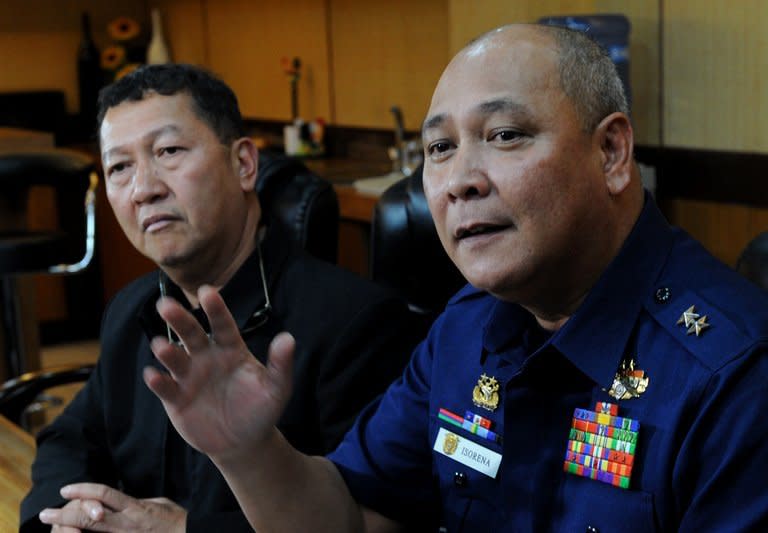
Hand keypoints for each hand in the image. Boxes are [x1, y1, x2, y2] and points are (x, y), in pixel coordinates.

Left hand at [38, 483, 185, 531]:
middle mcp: (126, 523)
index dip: (83, 491)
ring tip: (52, 523)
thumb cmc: (175, 521)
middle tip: (46, 512)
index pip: (105, 495)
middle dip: (65, 512)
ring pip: (91, 529)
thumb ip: (137, 502)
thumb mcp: (158, 503)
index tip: (65, 490)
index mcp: (135, 508)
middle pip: (89, 515)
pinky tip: (72, 532)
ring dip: (68, 525)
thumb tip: (123, 500)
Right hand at [144, 285, 294, 462]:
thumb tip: (288, 339)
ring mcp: (189, 377)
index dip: (215, 308)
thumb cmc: (261, 410)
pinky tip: (153, 375)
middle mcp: (207, 357)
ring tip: (160, 345)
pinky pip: (165, 387)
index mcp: (231, 349)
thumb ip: (281, 365)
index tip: (208, 291)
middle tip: (166, 305)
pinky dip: (158, 381)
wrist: (244, 443)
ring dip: (166, 351)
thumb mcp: (277, 389)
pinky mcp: (176, 399)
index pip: (222, 324)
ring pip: (175, 358)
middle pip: (191, 334)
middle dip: (179, 319)